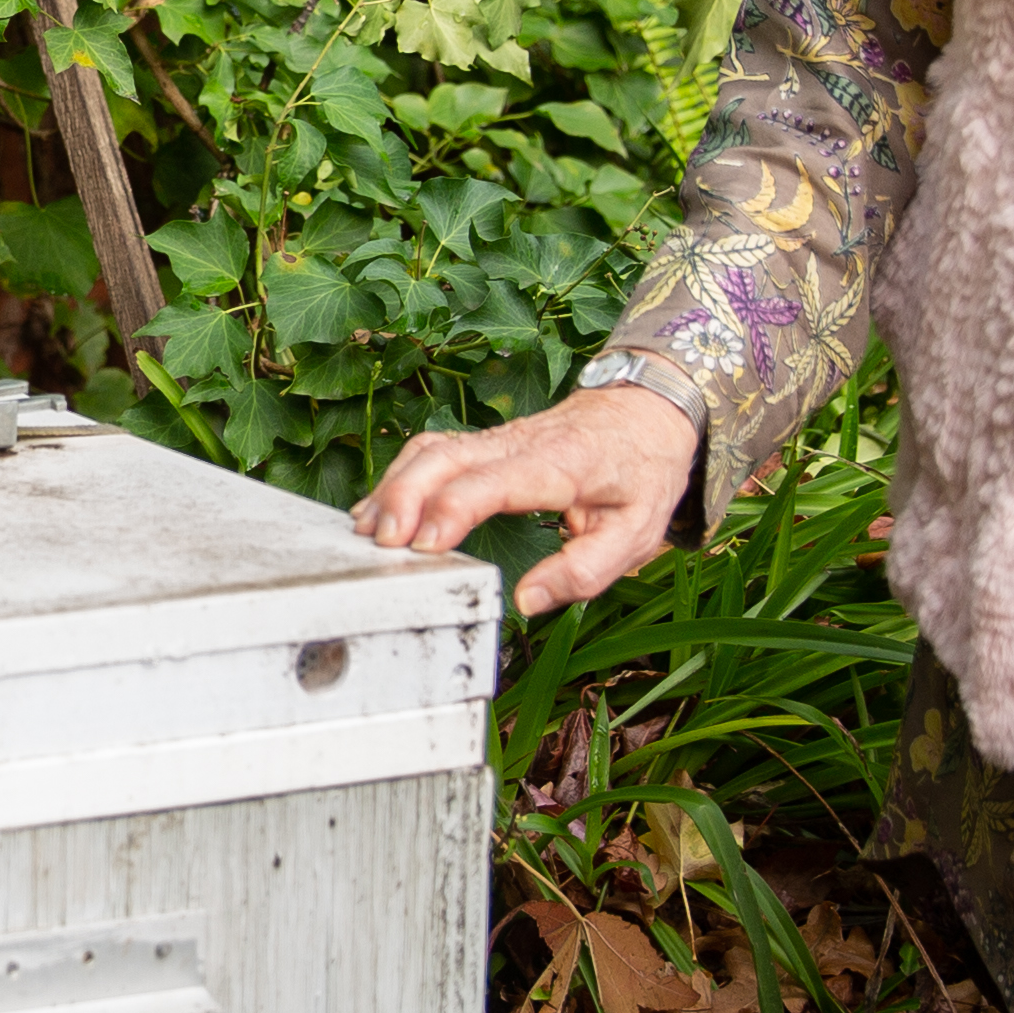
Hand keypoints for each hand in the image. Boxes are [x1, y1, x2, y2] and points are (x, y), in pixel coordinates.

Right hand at [354, 381, 700, 618]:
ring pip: (431, 449)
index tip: (427, 546)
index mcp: (562, 464)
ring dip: (393, 486)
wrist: (648, 411)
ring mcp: (497, 439)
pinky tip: (379, 511)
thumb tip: (525, 601)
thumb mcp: (636, 532)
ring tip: (366, 533)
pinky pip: (432, 451)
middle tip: (380, 543)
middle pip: (445, 455)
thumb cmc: (642, 473)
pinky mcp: (484, 443)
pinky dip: (399, 478)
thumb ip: (584, 570)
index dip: (455, 508)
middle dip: (405, 495)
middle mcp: (520, 444)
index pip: (496, 480)